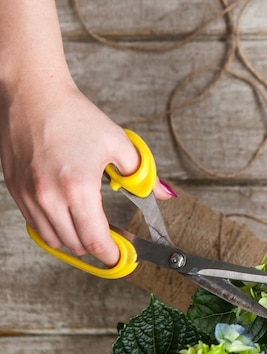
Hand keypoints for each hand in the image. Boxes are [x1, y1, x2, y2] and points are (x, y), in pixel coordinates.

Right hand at [0, 71, 173, 265]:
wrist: (32, 94)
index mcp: (78, 188)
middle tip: (113, 239)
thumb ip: (143, 174)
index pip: (96, 241)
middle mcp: (49, 197)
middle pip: (76, 245)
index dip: (113, 256)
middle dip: (98, 247)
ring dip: (74, 239)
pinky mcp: (14, 190)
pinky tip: (67, 215)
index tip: (123, 259)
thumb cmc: (74, 116)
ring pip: (54, 240)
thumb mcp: (119, 143)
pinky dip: (54, 228)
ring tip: (90, 227)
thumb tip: (164, 194)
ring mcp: (28, 196)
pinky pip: (35, 225)